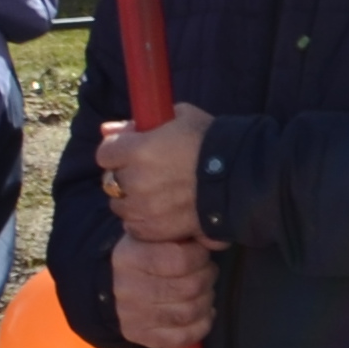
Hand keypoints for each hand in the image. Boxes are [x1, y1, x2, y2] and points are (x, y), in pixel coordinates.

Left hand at [98, 107, 213, 240]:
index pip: (105, 153)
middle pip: (112, 181)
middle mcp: (136, 180)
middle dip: (126, 176)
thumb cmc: (213, 142)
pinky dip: (143, 220)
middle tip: (150, 173)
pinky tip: (162, 211)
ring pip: (120, 205)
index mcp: (138, 149)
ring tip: (158, 195)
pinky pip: (133, 226)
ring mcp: (144, 207)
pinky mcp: (154, 229)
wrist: (243, 178)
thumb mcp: (180, 118)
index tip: (132, 152)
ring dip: (133, 200)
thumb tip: (107, 130)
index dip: (118, 152)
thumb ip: (140, 123)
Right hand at [109, 232, 216, 347]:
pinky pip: (182, 337)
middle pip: (189, 288)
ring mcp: (131, 315)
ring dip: (206, 301)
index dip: (200, 257)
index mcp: (130, 257)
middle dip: (207, 278)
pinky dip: (201, 325)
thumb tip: (213, 239)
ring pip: (189, 313)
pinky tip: (203, 313)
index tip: (201, 254)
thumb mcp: (158, 235)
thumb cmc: (148, 254)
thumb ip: (182, 234)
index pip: (181, 260)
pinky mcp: (139, 335)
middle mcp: (126, 288)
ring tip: (203, 291)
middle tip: (206, 273)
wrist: (117, 283)